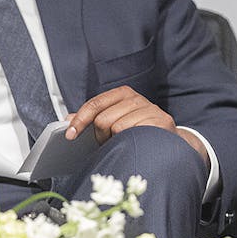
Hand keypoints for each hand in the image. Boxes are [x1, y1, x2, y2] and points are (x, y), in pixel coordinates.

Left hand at [66, 86, 208, 166]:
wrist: (168, 139)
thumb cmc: (136, 130)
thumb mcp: (113, 120)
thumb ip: (92, 118)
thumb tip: (69, 118)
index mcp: (123, 94)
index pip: (95, 104)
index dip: (80, 121)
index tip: (70, 135)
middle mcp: (136, 98)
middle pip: (103, 119)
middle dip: (101, 136)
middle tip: (108, 142)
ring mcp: (150, 109)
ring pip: (118, 128)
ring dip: (117, 141)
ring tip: (124, 143)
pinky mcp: (161, 121)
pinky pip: (134, 135)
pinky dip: (131, 142)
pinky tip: (136, 143)